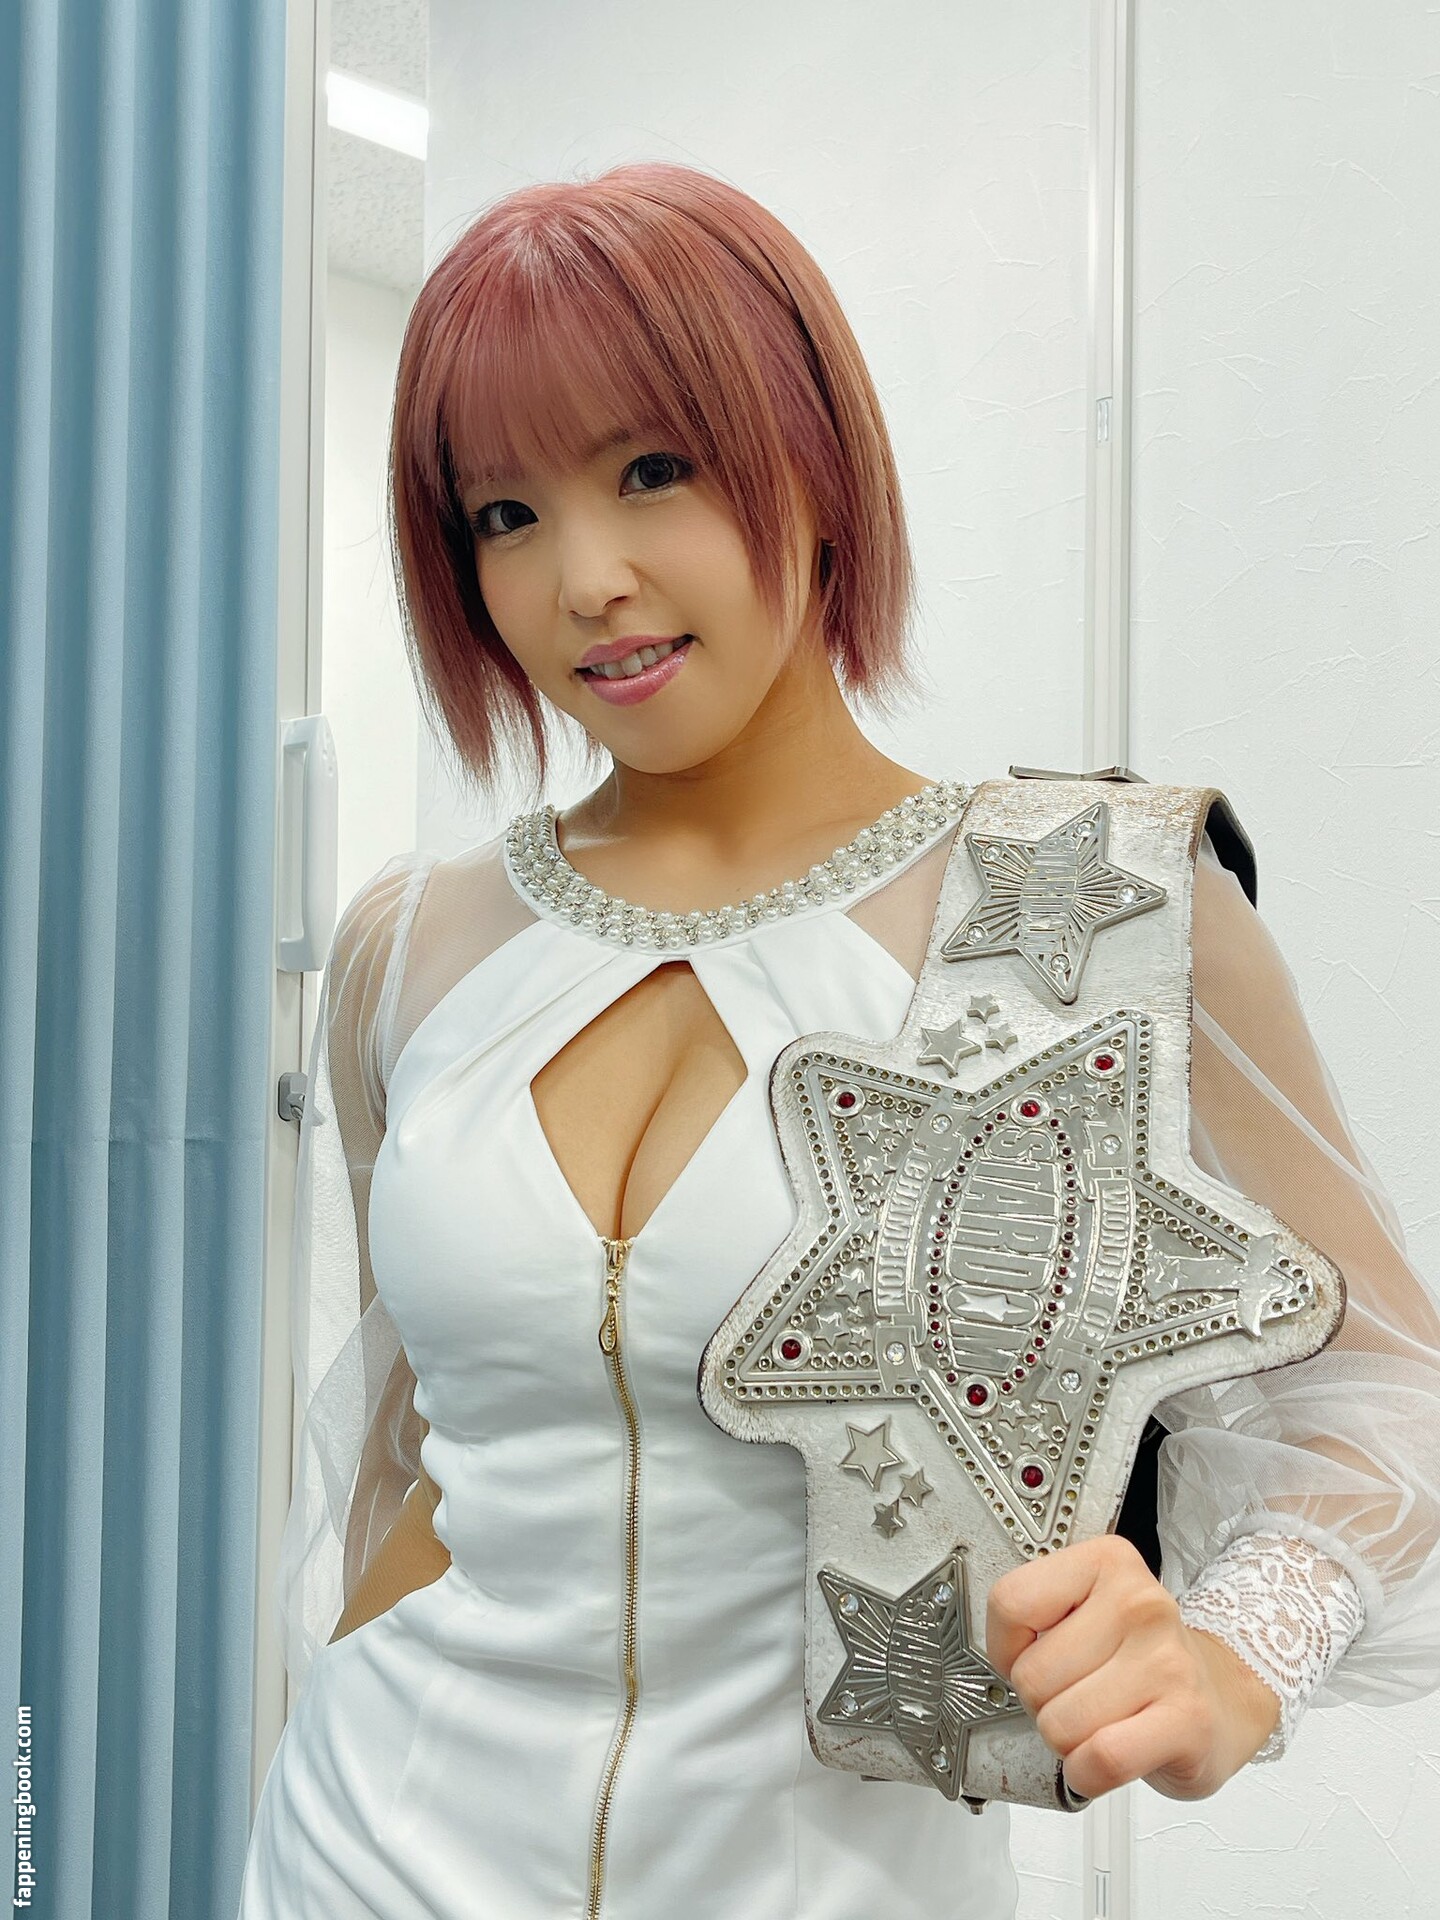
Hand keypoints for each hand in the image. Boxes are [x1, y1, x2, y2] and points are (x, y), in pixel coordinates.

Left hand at [986, 1533, 1281, 1801]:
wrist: (1222, 1698)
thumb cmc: (1140, 1660)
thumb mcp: (1085, 1611)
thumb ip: (1035, 1619)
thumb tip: (994, 1661)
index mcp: (1106, 1563)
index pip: (1011, 1603)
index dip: (1006, 1648)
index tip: (1033, 1657)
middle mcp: (1140, 1602)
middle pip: (1031, 1675)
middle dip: (1042, 1703)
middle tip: (1079, 1697)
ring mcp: (1167, 1661)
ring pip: (1060, 1724)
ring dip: (1068, 1741)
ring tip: (1102, 1722)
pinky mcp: (1186, 1719)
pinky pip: (1101, 1758)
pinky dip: (1088, 1773)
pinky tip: (1105, 1759)